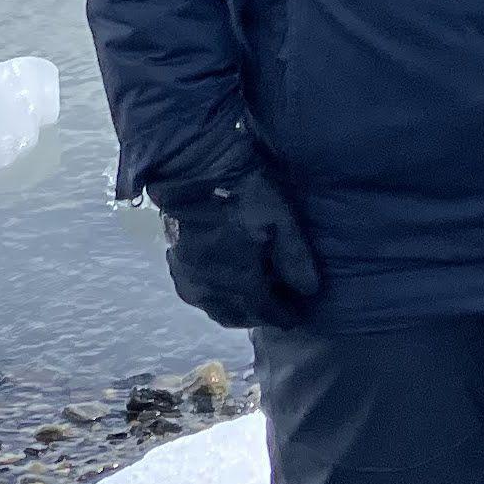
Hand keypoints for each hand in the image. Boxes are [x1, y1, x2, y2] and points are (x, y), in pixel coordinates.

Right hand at [155, 153, 324, 329]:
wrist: (194, 167)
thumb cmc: (243, 190)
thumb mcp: (280, 217)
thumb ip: (295, 257)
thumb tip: (309, 292)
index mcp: (238, 281)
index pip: (266, 313)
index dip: (284, 316)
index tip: (298, 314)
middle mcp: (211, 291)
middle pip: (240, 317)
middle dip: (260, 316)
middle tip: (279, 306)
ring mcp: (189, 280)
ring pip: (217, 310)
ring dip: (238, 309)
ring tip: (255, 296)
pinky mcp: (175, 267)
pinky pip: (198, 297)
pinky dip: (216, 298)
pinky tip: (227, 284)